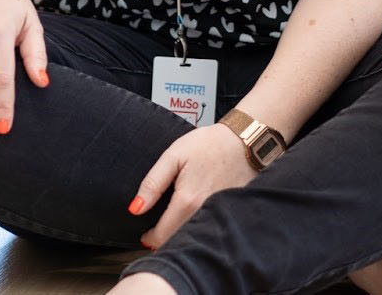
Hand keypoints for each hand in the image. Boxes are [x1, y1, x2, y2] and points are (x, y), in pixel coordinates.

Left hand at [128, 123, 256, 248]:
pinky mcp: (233, 214)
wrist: (245, 140)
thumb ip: (153, 183)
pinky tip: (195, 219)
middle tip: (157, 232)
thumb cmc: (209, 145)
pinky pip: (213, 229)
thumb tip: (136, 209)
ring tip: (174, 226)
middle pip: (181, 240)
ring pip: (198, 238)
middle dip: (166, 240)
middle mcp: (207, 214)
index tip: (144, 235)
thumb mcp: (173, 156)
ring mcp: (223, 216)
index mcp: (188, 201)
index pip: (164, 235)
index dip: (150, 239)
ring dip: (183, 236)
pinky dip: (202, 230)